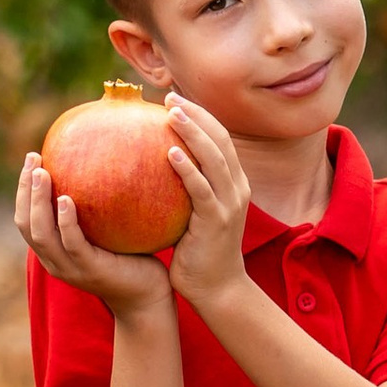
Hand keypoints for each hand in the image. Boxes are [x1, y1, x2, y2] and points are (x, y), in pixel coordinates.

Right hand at [14, 155, 174, 316]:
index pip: (26, 220)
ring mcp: (70, 268)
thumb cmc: (131, 259)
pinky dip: (65, 221)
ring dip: (38, 201)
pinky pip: (72, 243)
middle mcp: (55, 262)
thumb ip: (98, 208)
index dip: (23, 190)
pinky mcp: (90, 270)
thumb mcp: (107, 231)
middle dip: (25, 190)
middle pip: (26, 224)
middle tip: (33, 159)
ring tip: (42, 173)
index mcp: (54, 252)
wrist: (148, 297)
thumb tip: (101, 163)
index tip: (32, 160)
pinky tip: (66, 199)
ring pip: (41, 234)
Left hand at [163, 95, 252, 304]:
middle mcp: (236, 188)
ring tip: (171, 113)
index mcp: (233, 183)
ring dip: (193, 131)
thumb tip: (150, 168)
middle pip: (220, 139)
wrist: (217, 288)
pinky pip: (201, 189)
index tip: (175, 100)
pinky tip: (170, 153)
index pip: (220, 139)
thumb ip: (182, 190)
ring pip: (214, 157)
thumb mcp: (193, 215)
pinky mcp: (217, 220)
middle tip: (169, 98)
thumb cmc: (198, 253)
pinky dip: (188, 168)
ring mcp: (229, 203)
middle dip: (196, 114)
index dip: (201, 116)